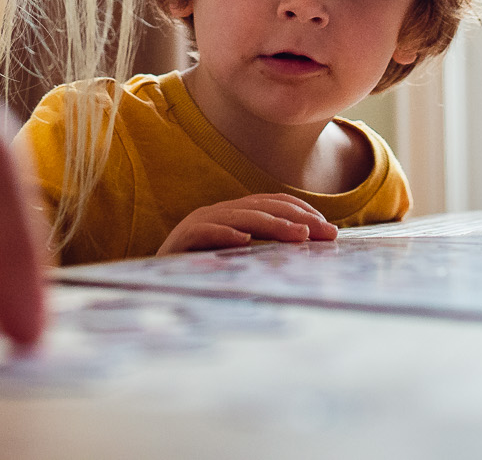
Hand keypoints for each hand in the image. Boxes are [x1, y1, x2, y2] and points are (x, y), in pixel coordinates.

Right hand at [155, 194, 337, 254]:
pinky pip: (205, 232)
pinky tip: (243, 240)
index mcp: (233, 213)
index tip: (329, 229)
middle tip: (326, 234)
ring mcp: (199, 223)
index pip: (272, 203)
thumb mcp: (236, 258)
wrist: (152, 279)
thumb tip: (303, 251)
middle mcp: (218, 212)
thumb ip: (262, 251)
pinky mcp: (181, 239)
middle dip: (298, 219)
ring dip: (272, 226)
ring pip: (241, 217)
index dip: (302, 211)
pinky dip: (224, 234)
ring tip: (298, 236)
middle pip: (263, 207)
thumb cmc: (199, 270)